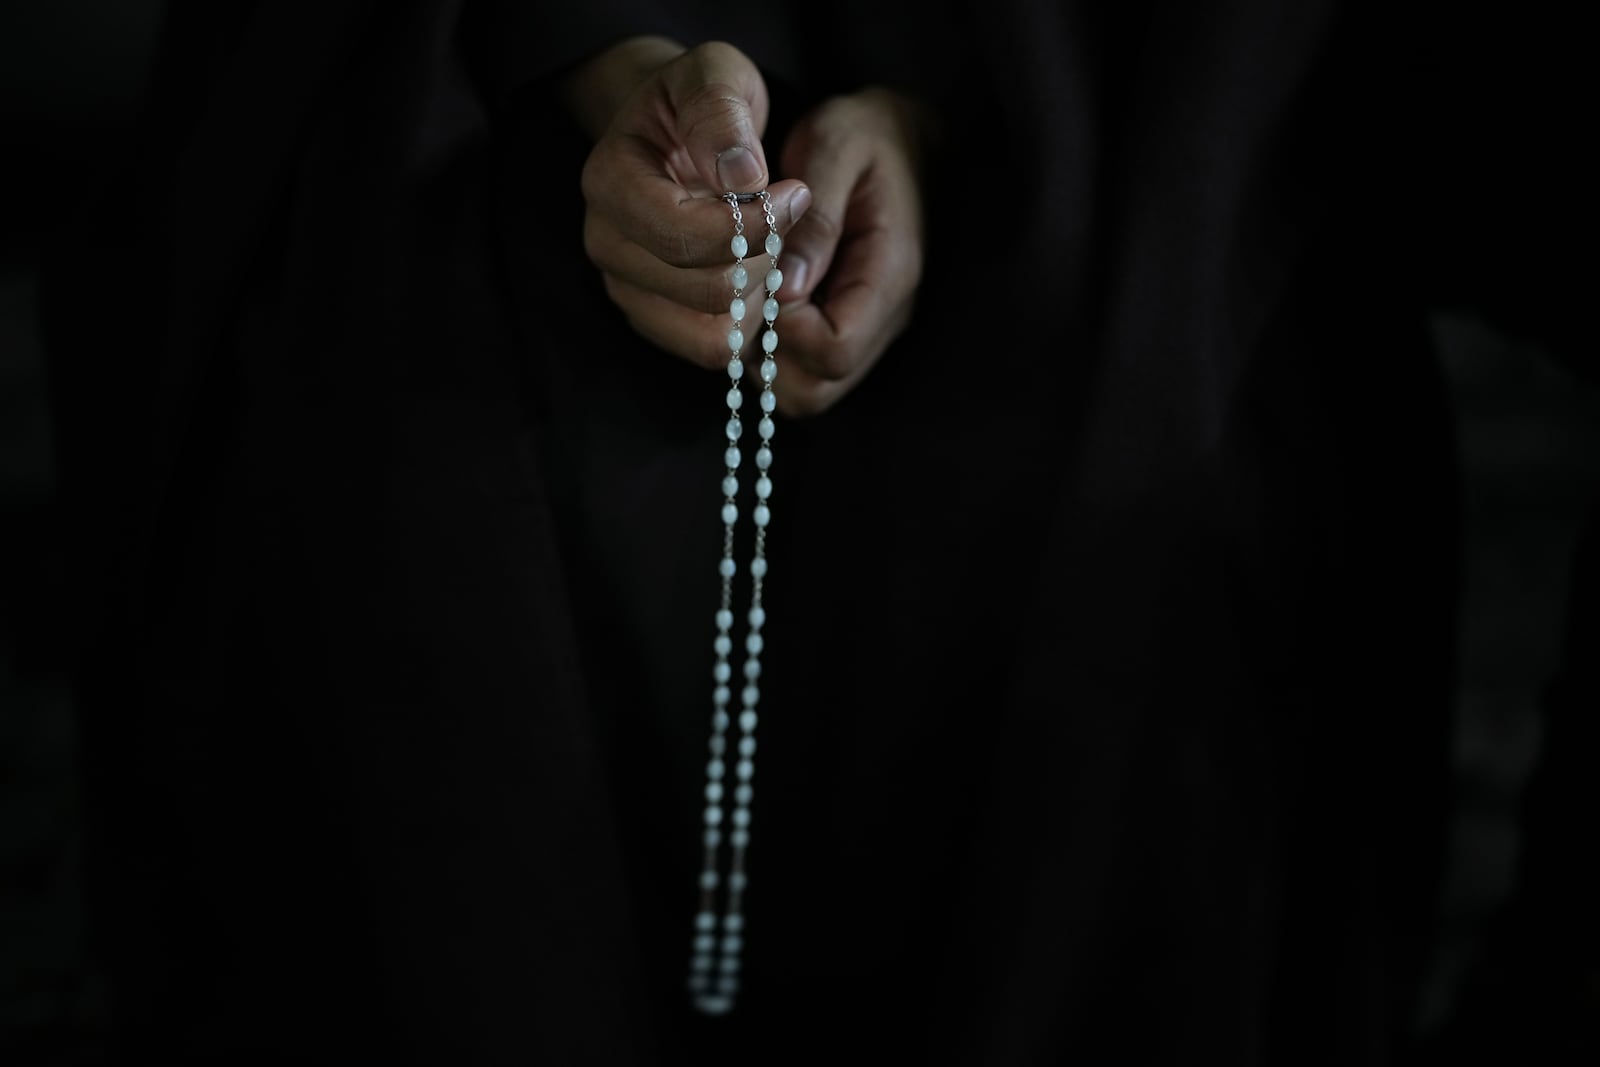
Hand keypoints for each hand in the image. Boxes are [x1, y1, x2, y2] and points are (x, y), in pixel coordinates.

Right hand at [569, 39, 813, 373]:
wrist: (678, 130)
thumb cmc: (699, 102)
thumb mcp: (714, 74)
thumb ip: (720, 113)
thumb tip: (741, 178)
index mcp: (610, 182)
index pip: (682, 237)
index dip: (752, 226)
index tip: (794, 194)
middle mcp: (607, 244)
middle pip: (706, 292)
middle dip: (763, 260)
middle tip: (783, 218)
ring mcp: (628, 288)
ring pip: (713, 334)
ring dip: (757, 294)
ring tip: (764, 244)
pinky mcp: (654, 319)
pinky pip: (714, 349)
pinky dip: (747, 320)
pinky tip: (753, 272)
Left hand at [768, 88, 926, 414]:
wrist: (902, 132)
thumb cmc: (866, 132)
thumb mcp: (838, 146)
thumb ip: (816, 216)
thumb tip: (785, 287)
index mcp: (890, 275)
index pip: (832, 350)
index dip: (782, 329)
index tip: (760, 279)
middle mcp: (883, 318)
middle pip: (815, 388)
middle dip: (766, 355)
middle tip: (747, 295)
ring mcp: (867, 329)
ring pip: (804, 390)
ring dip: (764, 358)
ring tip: (751, 294)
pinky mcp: (846, 327)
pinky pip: (801, 371)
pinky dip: (771, 351)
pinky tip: (760, 298)